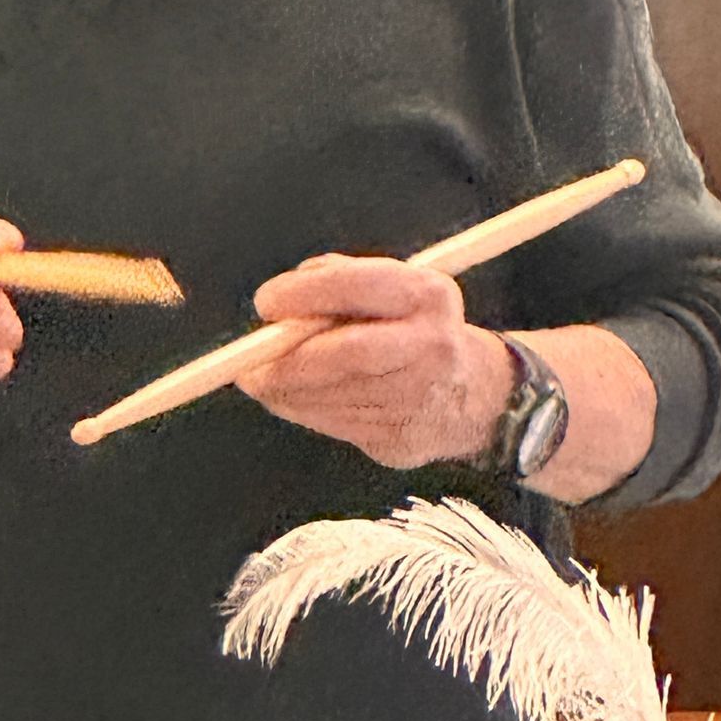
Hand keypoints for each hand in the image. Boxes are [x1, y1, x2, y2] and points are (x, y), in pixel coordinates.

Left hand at [237, 255, 515, 467]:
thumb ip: (334, 281)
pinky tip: (288, 398)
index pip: (358, 287)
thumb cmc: (408, 327)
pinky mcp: (404, 439)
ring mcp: (421, 397)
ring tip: (259, 380)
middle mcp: (432, 345)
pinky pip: (337, 424)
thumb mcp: (387, 287)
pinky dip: (302, 410)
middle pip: (349, 353)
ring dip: (286, 390)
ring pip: (336, 395)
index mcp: (428, 294)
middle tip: (248, 364)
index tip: (266, 303)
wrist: (473, 394)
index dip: (304, 294)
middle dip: (289, 359)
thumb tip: (278, 310)